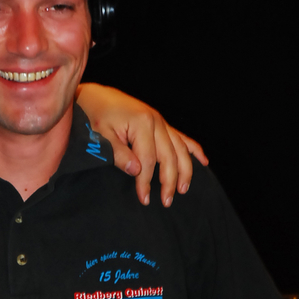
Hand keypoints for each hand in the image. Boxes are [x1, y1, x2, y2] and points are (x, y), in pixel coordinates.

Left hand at [76, 83, 207, 206]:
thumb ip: (119, 154)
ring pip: (180, 148)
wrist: (95, 96)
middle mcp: (156, 121)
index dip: (146, 182)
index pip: (148, 160)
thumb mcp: (102, 136)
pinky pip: (182, 137)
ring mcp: (160, 122)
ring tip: (183, 189)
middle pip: (169, 156)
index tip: (144, 199)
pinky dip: (194, 150)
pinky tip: (204, 161)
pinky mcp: (160, 123)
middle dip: (169, 181)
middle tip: (166, 202)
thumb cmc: (95, 115)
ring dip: (185, 170)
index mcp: (142, 124)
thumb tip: (136, 171)